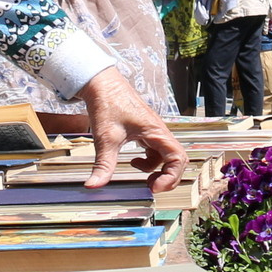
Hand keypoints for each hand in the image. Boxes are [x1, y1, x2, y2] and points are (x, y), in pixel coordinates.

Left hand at [77, 69, 185, 191]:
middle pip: (176, 159)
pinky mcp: (144, 131)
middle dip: (168, 177)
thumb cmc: (108, 103)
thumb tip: (94, 185)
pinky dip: (148, 161)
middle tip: (151, 188)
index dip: (171, 176)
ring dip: (157, 170)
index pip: (178, 158)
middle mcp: (158, 132)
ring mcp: (152, 132)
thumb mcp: (105, 137)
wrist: (101, 83)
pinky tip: (133, 161)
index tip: (154, 188)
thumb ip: (103, 164)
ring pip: (165, 156)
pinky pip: (154, 151)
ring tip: (141, 176)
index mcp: (156, 132)